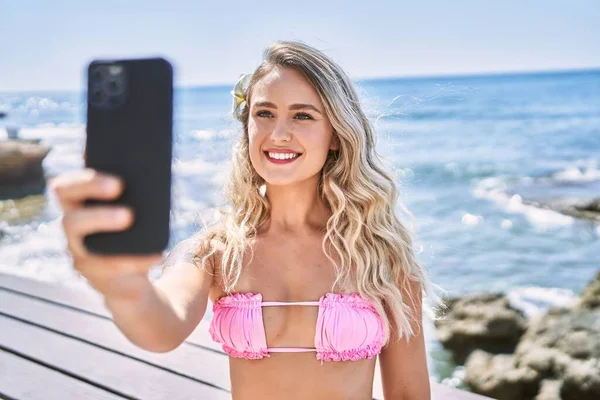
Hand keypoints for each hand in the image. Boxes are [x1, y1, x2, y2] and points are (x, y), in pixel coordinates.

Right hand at [50, 169, 162, 299]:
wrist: (130, 271)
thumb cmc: (130, 228)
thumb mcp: (131, 206)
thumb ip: (133, 189)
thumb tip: (153, 168)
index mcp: (76, 206)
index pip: (64, 189)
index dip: (85, 184)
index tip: (118, 183)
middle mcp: (73, 231)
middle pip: (70, 222)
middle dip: (99, 217)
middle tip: (129, 215)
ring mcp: (81, 256)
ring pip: (85, 252)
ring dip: (115, 247)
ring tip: (140, 238)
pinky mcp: (97, 277)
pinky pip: (112, 270)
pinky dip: (137, 261)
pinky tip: (157, 255)